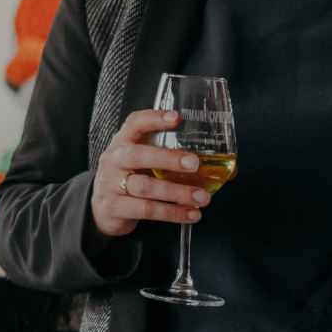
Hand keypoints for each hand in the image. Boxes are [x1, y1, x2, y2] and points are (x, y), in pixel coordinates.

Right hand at [88, 108, 208, 238]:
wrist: (103, 208)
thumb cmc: (132, 178)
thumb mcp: (147, 164)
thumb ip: (177, 162)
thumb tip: (228, 170)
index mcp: (123, 142)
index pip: (133, 123)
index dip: (153, 118)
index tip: (176, 118)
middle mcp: (113, 159)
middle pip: (136, 155)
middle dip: (167, 158)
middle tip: (194, 163)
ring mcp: (110, 183)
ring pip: (144, 186)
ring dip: (176, 192)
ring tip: (203, 197)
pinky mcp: (113, 207)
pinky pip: (146, 210)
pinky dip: (172, 213)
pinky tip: (191, 214)